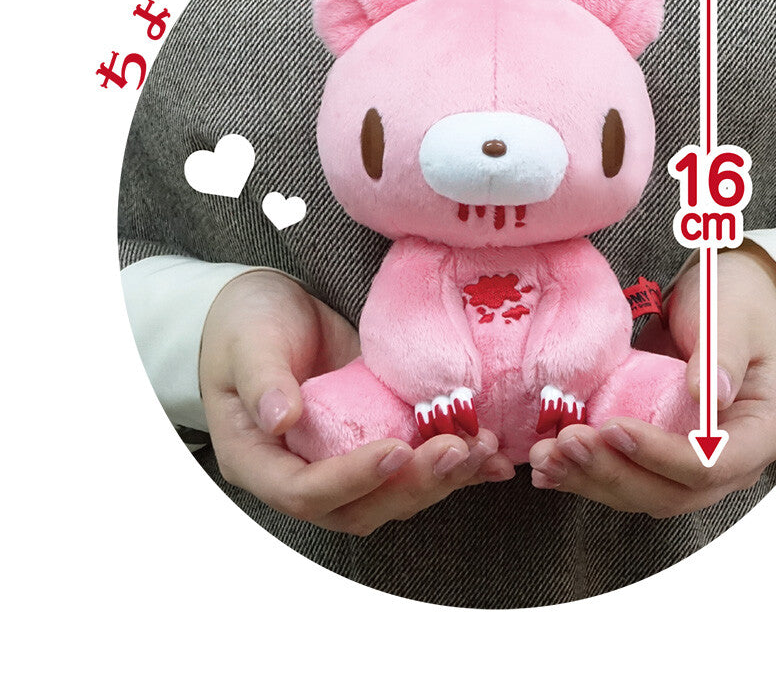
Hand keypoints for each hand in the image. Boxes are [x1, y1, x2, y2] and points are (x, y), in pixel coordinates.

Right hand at [200, 270, 513, 535]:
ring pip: (394, 494)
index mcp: (258, 460)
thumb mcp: (248, 341)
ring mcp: (342, 461)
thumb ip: (262, 379)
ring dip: (441, 479)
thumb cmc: (246, 323)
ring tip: (482, 449)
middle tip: (456, 451)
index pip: (305, 491)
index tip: (395, 450)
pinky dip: (454, 467)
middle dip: (412, 484)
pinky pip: (414, 467)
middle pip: (359, 506)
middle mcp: (302, 472)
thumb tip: (280, 419)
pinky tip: (491, 458)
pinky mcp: (375, 440)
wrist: (266, 307)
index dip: (352, 479)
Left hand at [529, 242, 775, 516]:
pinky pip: (624, 475)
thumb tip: (713, 397)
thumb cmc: (734, 302)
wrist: (721, 295)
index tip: (613, 427)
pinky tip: (548, 466)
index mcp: (763, 431)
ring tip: (546, 457)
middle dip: (615, 473)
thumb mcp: (732, 318)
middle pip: (672, 492)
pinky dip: (585, 474)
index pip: (712, 465)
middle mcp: (732, 461)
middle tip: (568, 442)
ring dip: (591, 479)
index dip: (660, 456)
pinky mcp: (659, 454)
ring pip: (642, 492)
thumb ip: (723, 356)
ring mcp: (694, 463)